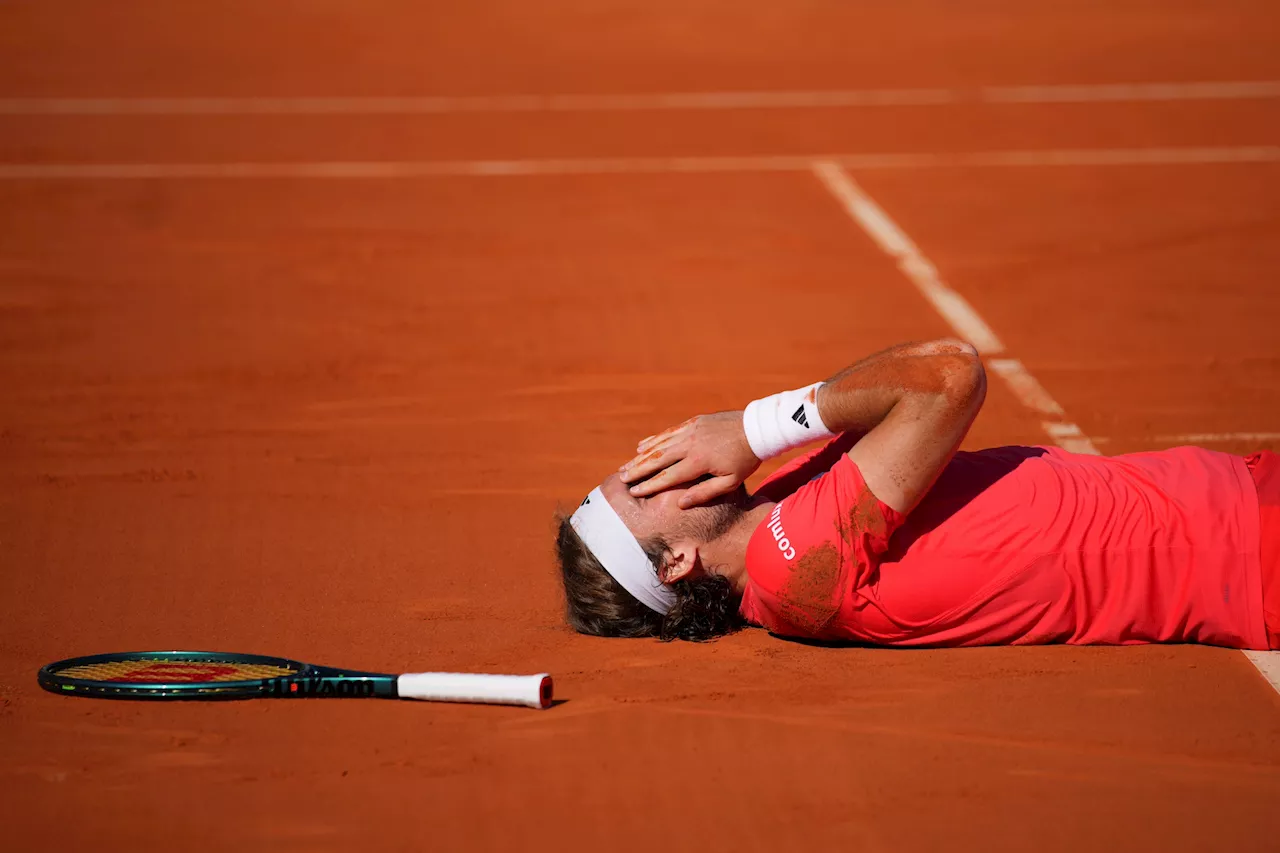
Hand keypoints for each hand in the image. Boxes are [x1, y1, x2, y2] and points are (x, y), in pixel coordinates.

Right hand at [618, 411, 759, 507]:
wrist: (757, 429)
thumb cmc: (745, 459)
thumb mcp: (730, 482)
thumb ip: (705, 493)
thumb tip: (680, 503)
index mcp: (699, 461)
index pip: (668, 476)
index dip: (649, 485)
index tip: (634, 491)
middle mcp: (691, 444)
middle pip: (658, 459)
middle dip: (638, 469)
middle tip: (621, 478)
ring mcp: (691, 430)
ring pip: (660, 444)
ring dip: (641, 456)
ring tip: (626, 465)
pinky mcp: (693, 422)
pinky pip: (668, 432)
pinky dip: (654, 440)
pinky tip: (642, 446)